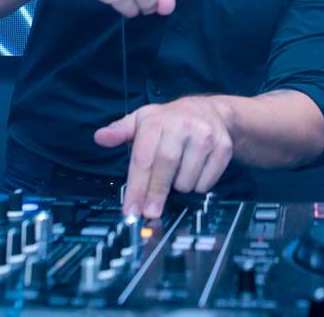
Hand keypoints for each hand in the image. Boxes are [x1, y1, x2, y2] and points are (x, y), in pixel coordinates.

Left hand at [94, 97, 233, 218]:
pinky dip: (197, 186)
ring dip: (178, 187)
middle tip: (150, 212)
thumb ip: (119, 131)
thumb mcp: (142, 121)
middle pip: (165, 168)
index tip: (131, 210)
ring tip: (175, 176)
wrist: (209, 111)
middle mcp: (181, 125)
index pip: (143, 159)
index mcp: (157, 120)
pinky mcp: (223, 147)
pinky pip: (207, 181)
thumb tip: (100, 137)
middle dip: (155, 194)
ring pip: (188, 178)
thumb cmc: (170, 121)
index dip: (136, 188)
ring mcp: (204, 136)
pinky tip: (193, 173)